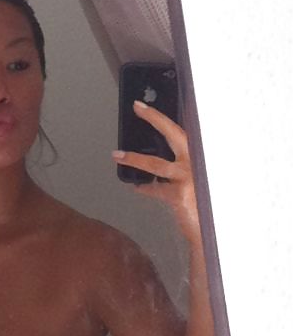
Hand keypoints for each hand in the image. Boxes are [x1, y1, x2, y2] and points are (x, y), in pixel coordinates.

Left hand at [112, 101, 200, 243]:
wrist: (216, 229)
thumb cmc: (208, 201)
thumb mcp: (200, 177)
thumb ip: (184, 164)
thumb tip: (157, 156)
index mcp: (202, 154)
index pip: (182, 129)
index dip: (161, 117)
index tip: (142, 106)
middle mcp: (199, 161)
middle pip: (174, 133)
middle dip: (155, 118)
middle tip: (137, 107)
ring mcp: (190, 177)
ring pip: (156, 163)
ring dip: (134, 158)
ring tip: (117, 155)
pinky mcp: (180, 194)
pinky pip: (156, 188)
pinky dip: (146, 188)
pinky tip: (139, 187)